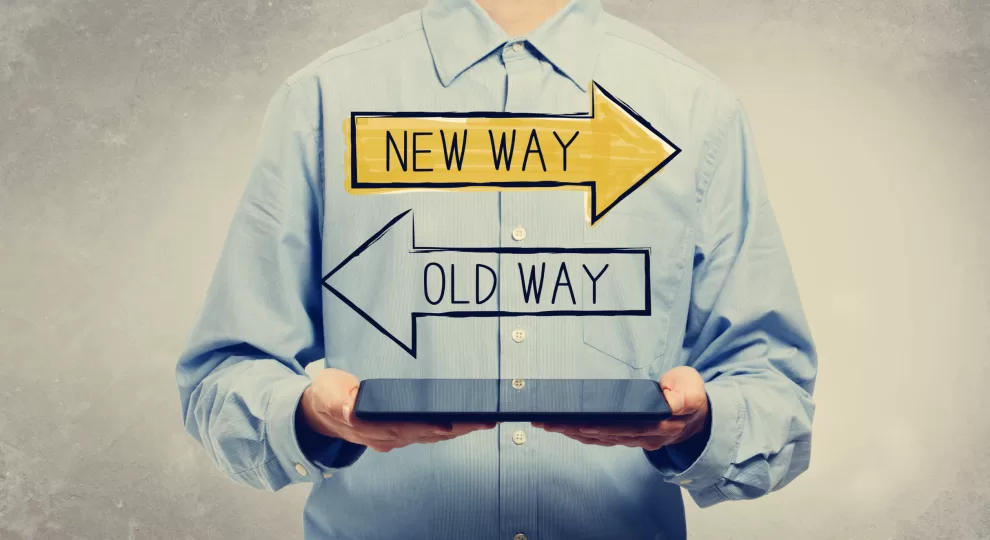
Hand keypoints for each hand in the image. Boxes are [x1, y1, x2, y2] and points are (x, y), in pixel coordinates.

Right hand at [299, 368, 495, 452]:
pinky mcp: (399, 432)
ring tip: (485, 421)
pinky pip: (428, 432)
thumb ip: (337, 403)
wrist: (318, 412)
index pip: (402, 428)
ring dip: (459, 430)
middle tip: (483, 420)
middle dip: (456, 428)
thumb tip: (349, 410)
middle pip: (425, 433)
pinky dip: (449, 428)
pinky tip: (466, 424)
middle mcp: (384, 436)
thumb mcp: (325, 395)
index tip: (446, 424)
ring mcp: (392, 436)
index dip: (425, 427)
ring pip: (431, 435)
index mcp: (368, 427)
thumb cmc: (325, 399)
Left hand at [532, 367, 709, 450]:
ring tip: (546, 424)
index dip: (600, 427)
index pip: (624, 427)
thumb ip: (685, 395)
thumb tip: (673, 402)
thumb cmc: (689, 396)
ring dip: (570, 433)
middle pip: (603, 434)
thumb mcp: (693, 389)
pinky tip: (562, 428)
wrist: (695, 417)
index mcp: (659, 424)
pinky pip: (599, 439)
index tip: (578, 423)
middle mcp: (643, 436)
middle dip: (573, 428)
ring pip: (597, 439)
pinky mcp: (626, 438)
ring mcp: (634, 439)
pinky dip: (579, 434)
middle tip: (547, 422)